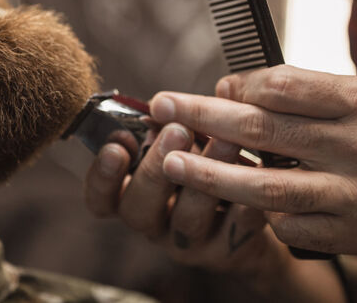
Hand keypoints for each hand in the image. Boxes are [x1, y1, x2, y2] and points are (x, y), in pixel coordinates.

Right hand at [85, 123, 284, 271]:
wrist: (250, 205)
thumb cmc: (203, 162)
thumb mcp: (177, 144)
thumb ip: (163, 129)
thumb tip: (161, 104)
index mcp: (131, 196)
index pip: (100, 198)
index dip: (102, 177)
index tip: (116, 147)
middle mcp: (154, 223)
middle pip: (139, 209)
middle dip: (155, 168)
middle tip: (176, 130)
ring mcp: (189, 243)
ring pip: (187, 221)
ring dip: (203, 179)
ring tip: (225, 141)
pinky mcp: (228, 251)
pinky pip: (235, 231)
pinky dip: (244, 204)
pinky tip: (256, 177)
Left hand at [153, 65, 356, 265]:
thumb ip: (330, 92)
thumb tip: (261, 87)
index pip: (285, 85)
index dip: (241, 84)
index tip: (218, 86)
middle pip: (265, 130)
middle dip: (205, 116)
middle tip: (161, 107)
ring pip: (269, 188)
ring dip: (215, 175)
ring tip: (172, 163)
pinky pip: (296, 228)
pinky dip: (268, 217)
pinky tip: (253, 205)